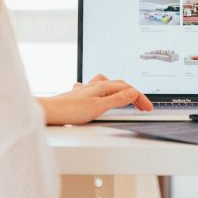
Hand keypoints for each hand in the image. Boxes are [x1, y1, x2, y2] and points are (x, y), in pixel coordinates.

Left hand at [37, 74, 151, 125]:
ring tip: (126, 98)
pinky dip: (105, 93)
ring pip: (108, 85)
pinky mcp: (80, 96)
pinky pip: (96, 90)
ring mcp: (87, 90)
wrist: (49, 112)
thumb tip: (133, 92)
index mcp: (102, 86)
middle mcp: (94, 85)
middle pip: (119, 85)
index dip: (140, 98)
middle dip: (133, 94)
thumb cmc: (69, 110)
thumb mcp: (99, 107)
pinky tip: (101, 97)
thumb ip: (117, 99)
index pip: (127, 89)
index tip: (148, 108)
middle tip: (142, 106)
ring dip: (120, 91)